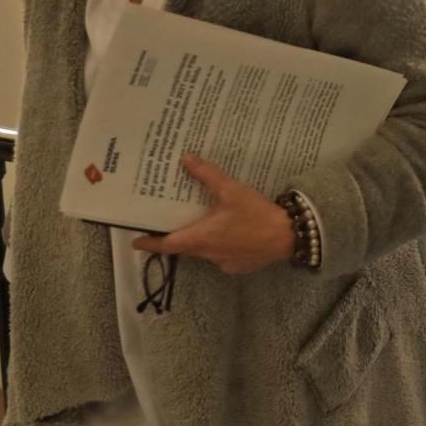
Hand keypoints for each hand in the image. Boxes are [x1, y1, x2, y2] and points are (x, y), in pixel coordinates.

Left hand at [133, 155, 294, 274]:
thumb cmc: (256, 214)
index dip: (150, 244)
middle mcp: (208, 254)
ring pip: (205, 252)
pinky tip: (233, 235)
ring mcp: (224, 263)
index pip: (167, 245)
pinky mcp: (240, 266)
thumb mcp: (231, 190)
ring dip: (202, 241)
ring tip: (206, 225)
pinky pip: (223, 257)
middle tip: (172, 225)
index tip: (136, 242)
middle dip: (177, 238)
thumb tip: (186, 159)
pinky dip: (222, 247)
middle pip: (185, 248)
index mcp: (201, 238)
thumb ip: (208, 175)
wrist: (289, 237)